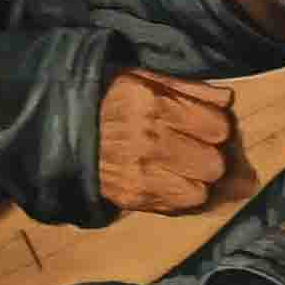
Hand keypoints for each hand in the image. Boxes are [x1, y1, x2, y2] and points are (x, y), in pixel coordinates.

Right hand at [94, 70, 243, 216]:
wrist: (58, 127)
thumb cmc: (106, 98)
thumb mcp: (142, 77)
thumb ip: (188, 87)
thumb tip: (226, 99)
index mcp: (154, 103)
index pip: (218, 128)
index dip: (216, 127)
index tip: (205, 126)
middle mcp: (149, 140)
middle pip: (214, 164)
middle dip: (210, 156)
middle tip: (195, 149)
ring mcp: (140, 173)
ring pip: (201, 191)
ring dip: (197, 181)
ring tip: (183, 167)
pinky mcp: (132, 197)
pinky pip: (179, 206)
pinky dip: (180, 195)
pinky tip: (168, 179)